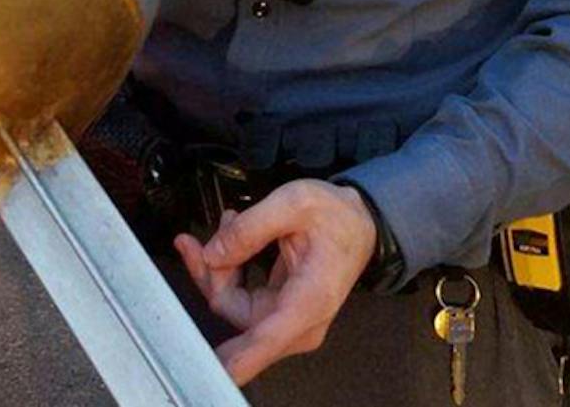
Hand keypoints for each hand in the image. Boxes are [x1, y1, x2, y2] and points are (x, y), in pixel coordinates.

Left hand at [173, 178, 378, 385]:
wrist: (358, 224)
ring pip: (230, 305)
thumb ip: (250, 228)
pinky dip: (227, 270)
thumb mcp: (295, 202)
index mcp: (309, 300)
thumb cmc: (337, 217)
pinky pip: (239, 299)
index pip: (265, 341)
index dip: (236, 358)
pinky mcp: (277, 313)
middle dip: (214, 271)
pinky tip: (230, 238)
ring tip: (230, 224)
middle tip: (218, 230)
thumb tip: (213, 254)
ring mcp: (286, 320)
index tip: (210, 366)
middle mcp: (298, 322)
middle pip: (233, 312)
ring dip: (219, 266)